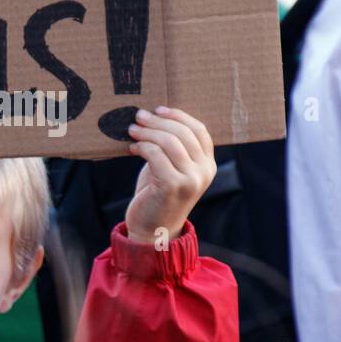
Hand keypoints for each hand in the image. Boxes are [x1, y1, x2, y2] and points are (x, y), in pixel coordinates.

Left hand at [125, 107, 215, 245]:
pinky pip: (155, 155)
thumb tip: (154, 117)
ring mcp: (190, 179)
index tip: (159, 109)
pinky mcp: (172, 185)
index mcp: (208, 166)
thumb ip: (172, 149)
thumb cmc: (157, 196)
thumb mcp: (170, 169)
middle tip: (139, 116)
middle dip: (158, 121)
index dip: (179, 116)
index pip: (200, 130)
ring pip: (169, 142)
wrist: (152, 232)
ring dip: (147, 132)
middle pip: (183, 133)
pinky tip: (132, 148)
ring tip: (132, 130)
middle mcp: (204, 172)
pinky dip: (142, 147)